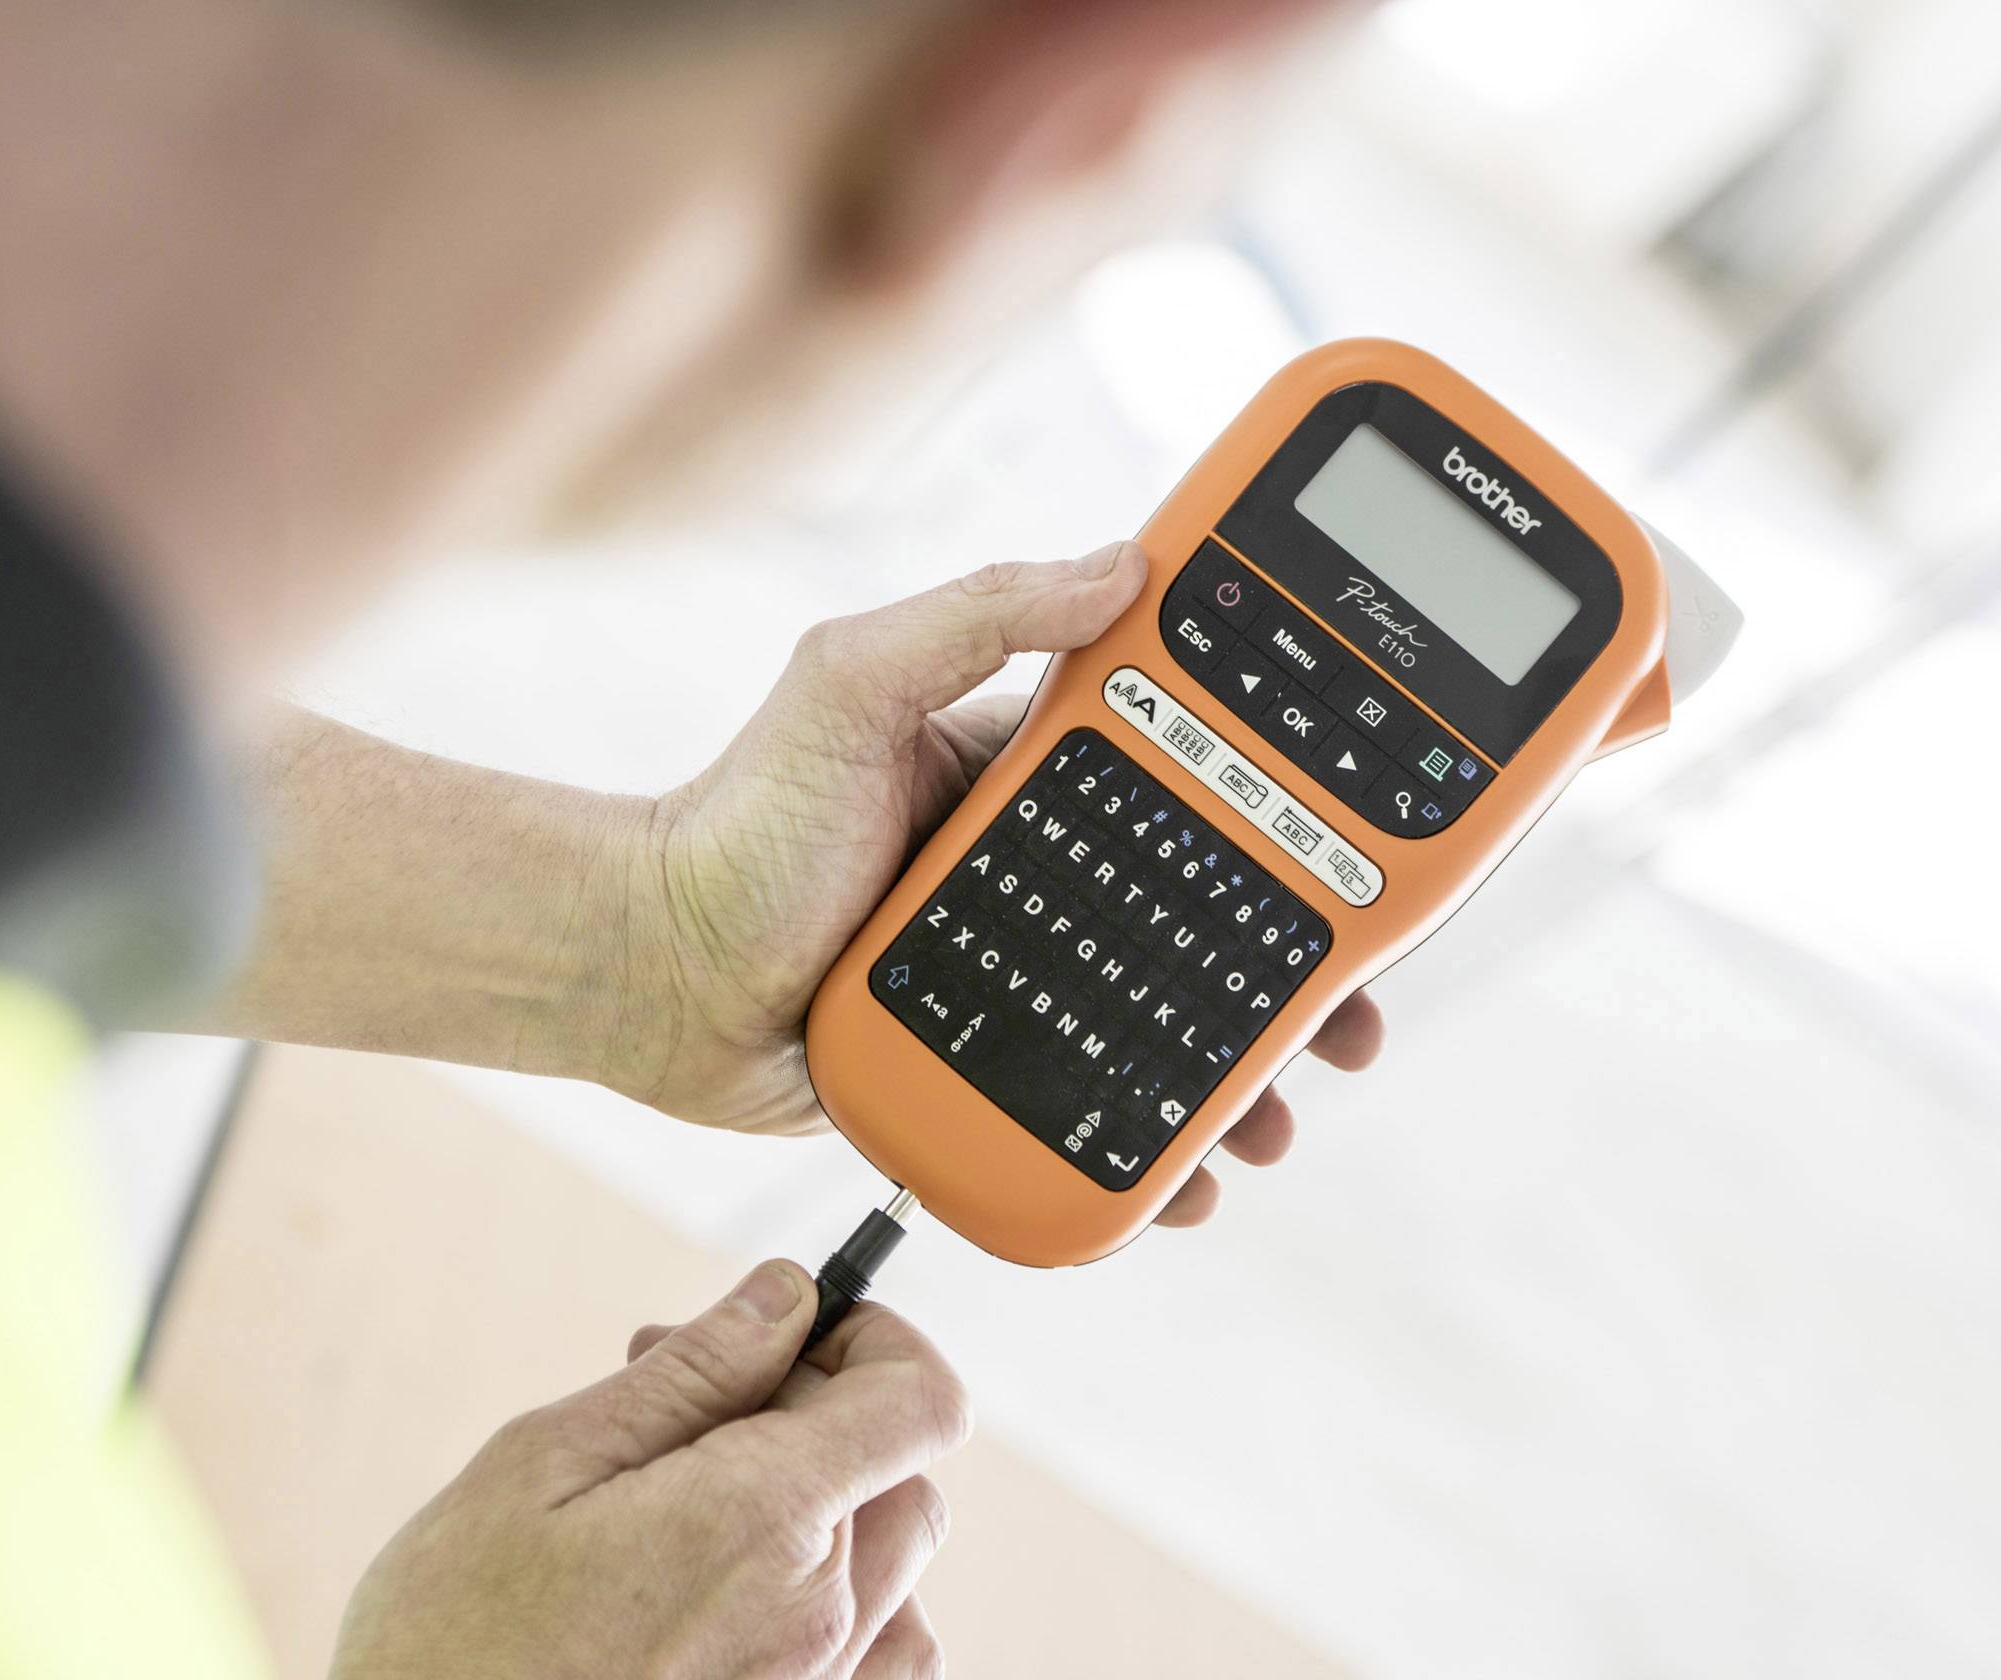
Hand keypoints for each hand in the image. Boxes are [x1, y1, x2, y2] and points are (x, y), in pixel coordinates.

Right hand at [331, 1263, 965, 1679]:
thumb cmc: (450, 1648)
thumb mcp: (542, 1467)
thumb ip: (691, 1374)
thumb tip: (787, 1296)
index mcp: (762, 1519)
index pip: (916, 1398)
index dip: (875, 1337)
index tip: (806, 1326)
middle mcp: (820, 1613)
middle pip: (895, 1467)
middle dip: (811, 1409)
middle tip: (681, 1412)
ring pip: (896, 1557)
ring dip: (830, 1505)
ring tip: (699, 1506)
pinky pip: (889, 1650)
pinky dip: (848, 1597)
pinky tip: (748, 1591)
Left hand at [624, 542, 1384, 1224]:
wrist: (642, 974)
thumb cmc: (731, 822)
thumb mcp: (848, 682)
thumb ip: (974, 612)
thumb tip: (1119, 562)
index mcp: (1027, 777)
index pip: (1190, 783)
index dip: (1285, 819)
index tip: (1359, 851)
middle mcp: (1035, 878)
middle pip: (1203, 927)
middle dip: (1290, 980)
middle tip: (1348, 1027)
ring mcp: (1014, 978)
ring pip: (1160, 1032)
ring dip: (1236, 1081)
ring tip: (1270, 1126)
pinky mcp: (980, 1068)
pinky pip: (1083, 1112)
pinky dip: (1142, 1155)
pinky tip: (1177, 1186)